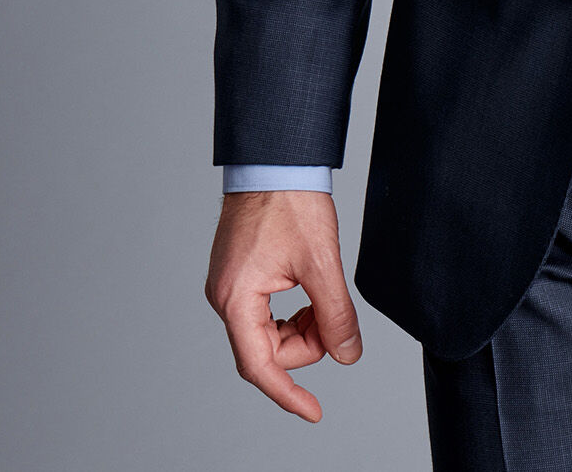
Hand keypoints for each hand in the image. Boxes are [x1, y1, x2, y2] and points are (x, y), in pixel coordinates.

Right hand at [205, 189, 361, 420]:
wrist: (276, 160)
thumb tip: (347, 354)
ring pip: (267, 331)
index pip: (259, 366)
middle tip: (337, 322)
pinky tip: (312, 292)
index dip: (288, 393)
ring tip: (325, 298)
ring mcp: (229, 285)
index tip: (314, 412)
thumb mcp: (322, 262)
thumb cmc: (290, 202)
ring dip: (301, 327)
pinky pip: (265, 311)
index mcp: (235, 299)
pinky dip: (292, 311)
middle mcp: (224, 297)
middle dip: (306, 344)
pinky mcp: (239, 274)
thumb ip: (335, 314)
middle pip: (267, 349)